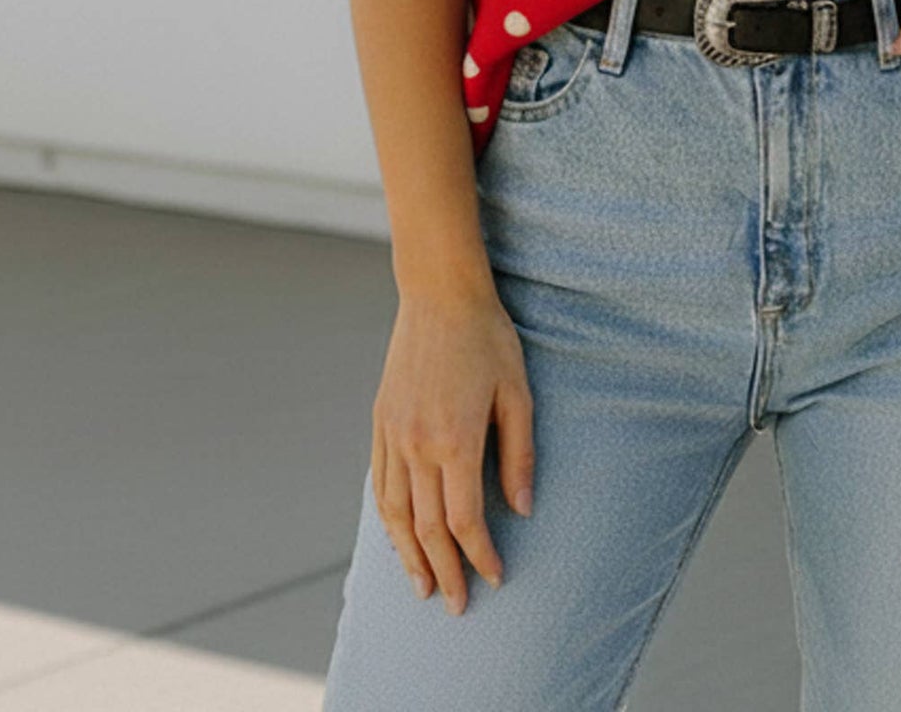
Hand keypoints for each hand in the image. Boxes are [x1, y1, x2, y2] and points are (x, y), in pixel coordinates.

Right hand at [373, 288, 535, 612]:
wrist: (439, 295)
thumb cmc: (488, 339)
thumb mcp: (517, 393)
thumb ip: (518, 454)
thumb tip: (521, 509)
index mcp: (456, 440)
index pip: (465, 519)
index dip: (480, 555)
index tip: (496, 576)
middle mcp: (417, 445)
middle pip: (427, 528)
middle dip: (444, 571)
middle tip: (458, 606)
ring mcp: (393, 435)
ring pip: (395, 514)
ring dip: (409, 557)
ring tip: (423, 588)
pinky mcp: (380, 422)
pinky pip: (379, 485)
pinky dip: (388, 520)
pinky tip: (398, 538)